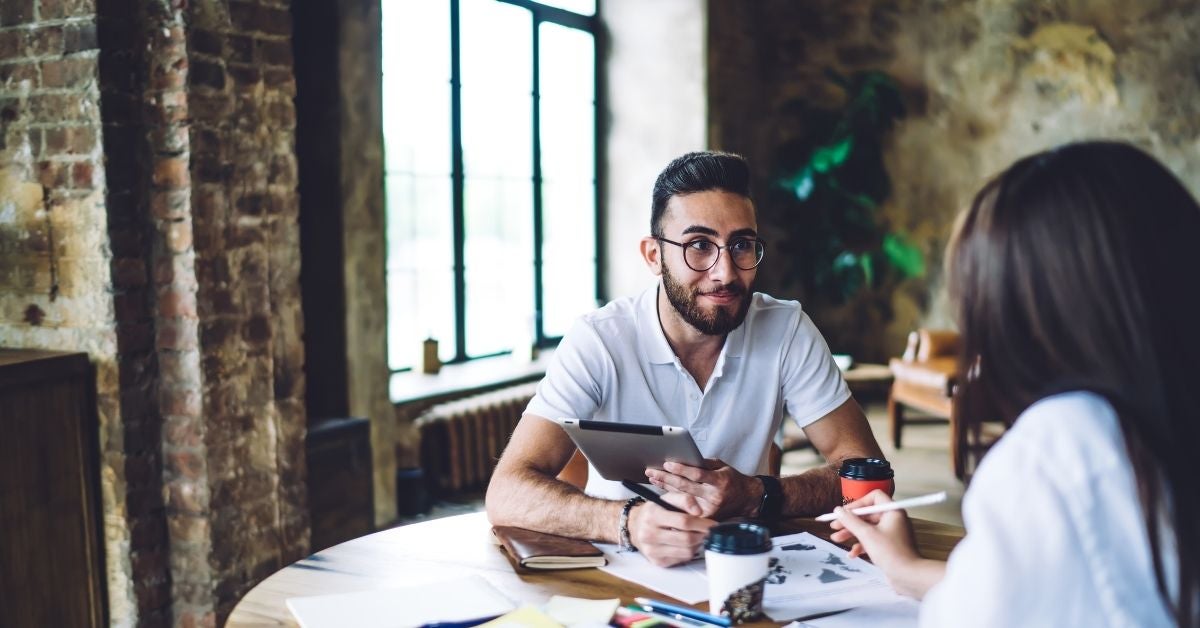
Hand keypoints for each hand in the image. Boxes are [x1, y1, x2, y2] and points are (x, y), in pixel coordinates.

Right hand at [627, 501, 715, 566]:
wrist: (635, 526)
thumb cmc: (656, 511)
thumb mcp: (667, 499)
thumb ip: (685, 500)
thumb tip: (699, 512)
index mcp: (653, 515)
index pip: (683, 521)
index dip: (702, 523)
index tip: (713, 524)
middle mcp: (649, 534)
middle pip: (687, 539)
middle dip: (702, 535)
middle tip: (708, 531)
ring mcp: (652, 550)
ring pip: (686, 552)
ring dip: (697, 544)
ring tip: (697, 536)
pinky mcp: (657, 562)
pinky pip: (682, 560)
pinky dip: (689, 552)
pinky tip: (686, 544)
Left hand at [644, 459, 759, 519]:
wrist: (747, 500)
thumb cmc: (732, 480)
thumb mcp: (721, 467)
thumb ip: (704, 464)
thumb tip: (683, 458)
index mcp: (719, 482)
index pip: (697, 475)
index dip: (681, 469)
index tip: (667, 463)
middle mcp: (714, 497)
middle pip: (685, 486)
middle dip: (666, 477)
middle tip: (651, 470)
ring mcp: (709, 509)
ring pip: (682, 497)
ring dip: (665, 487)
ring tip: (653, 477)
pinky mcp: (705, 518)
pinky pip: (685, 506)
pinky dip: (672, 498)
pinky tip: (662, 491)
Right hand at [828, 490, 920, 584]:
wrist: (908, 575)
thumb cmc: (892, 553)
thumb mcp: (866, 534)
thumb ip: (850, 520)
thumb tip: (838, 511)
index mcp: (892, 511)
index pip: (873, 497)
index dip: (857, 503)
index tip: (844, 512)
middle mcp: (893, 519)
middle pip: (867, 514)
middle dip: (850, 521)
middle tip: (835, 526)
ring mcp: (892, 533)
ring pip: (868, 528)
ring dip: (852, 534)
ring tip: (837, 539)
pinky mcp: (889, 546)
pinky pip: (872, 540)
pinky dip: (861, 545)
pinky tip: (852, 554)